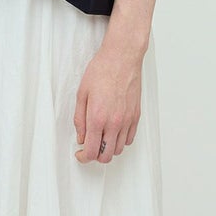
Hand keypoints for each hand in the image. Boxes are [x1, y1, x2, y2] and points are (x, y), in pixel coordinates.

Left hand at [73, 40, 143, 164]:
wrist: (122, 57)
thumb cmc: (101, 70)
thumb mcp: (82, 93)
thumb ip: (79, 119)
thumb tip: (81, 137)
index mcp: (97, 117)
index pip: (91, 151)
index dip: (84, 157)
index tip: (80, 154)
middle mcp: (114, 123)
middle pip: (106, 156)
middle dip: (95, 155)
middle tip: (89, 146)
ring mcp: (127, 120)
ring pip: (119, 149)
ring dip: (108, 149)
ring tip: (101, 138)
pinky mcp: (136, 116)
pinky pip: (130, 139)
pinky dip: (121, 141)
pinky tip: (113, 132)